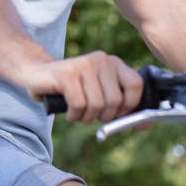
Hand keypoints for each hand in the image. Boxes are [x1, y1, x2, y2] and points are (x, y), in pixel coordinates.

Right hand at [25, 51, 142, 122]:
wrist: (38, 75)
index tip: (117, 114)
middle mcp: (101, 60)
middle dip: (103, 116)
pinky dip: (73, 115)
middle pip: (115, 101)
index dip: (129, 106)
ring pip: (96, 105)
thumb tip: (147, 125)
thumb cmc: (73, 89)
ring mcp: (83, 65)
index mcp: (114, 63)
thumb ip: (124, 109)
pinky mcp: (67, 73)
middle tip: (90, 113)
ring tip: (77, 111)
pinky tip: (68, 110)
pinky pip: (79, 105)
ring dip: (86, 117)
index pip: (136, 85)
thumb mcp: (100, 96)